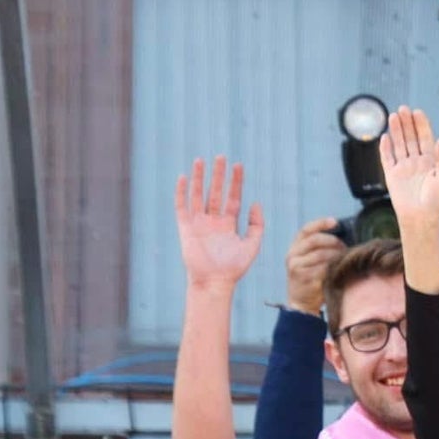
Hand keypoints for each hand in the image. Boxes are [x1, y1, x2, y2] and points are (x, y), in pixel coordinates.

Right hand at [175, 156, 264, 289]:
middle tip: (221, 157)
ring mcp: (199, 223)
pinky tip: (183, 178)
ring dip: (200, 178)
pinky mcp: (186, 228)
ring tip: (201, 160)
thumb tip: (256, 203)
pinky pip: (182, 207)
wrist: (215, 281)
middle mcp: (214, 221)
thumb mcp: (252, 245)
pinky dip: (181, 193)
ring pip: (199, 195)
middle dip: (219, 175)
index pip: (233, 197)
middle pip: (216, 192)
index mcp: (229, 224)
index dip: (236, 182)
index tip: (238, 165)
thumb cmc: (234, 268)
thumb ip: (257, 225)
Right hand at [285, 218, 345, 313]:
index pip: (306, 230)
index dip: (320, 223)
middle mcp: (292, 255)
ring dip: (336, 255)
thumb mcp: (309, 261)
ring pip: (321, 255)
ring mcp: (297, 267)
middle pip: (315, 240)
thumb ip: (319, 249)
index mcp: (294, 248)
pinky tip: (340, 270)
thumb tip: (342, 239)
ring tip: (344, 259)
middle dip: (333, 241)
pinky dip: (334, 268)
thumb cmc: (311, 279)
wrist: (301, 303)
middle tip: (344, 247)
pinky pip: (324, 269)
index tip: (335, 222)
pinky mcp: (305, 279)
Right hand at [379, 106, 438, 231]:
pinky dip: (385, 148)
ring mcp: (404, 169)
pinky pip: (387, 159)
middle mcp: (417, 163)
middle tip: (403, 109)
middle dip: (407, 123)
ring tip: (394, 116)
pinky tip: (385, 136)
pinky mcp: (392, 177)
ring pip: (399, 145)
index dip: (422, 125)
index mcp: (431, 163)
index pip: (425, 139)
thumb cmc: (436, 203)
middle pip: (411, 138)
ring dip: (396, 131)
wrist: (421, 220)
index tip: (418, 112)